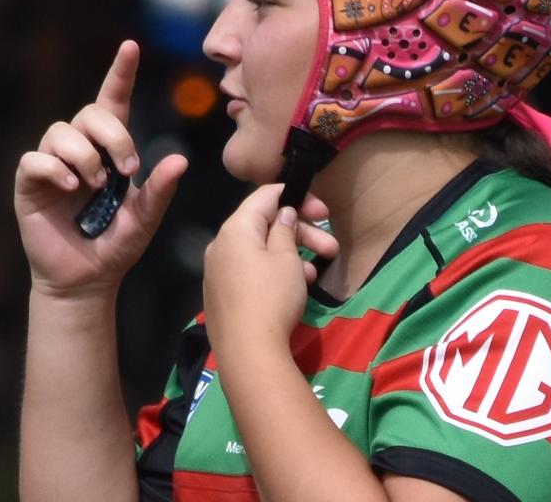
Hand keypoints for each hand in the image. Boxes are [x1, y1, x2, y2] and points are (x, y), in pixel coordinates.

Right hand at [15, 40, 187, 298]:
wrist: (87, 278)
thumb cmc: (117, 244)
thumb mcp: (146, 217)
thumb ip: (160, 188)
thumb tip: (180, 160)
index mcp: (109, 149)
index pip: (113, 101)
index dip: (120, 73)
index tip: (130, 47)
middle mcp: (79, 149)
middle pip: (89, 112)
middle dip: (113, 136)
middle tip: (128, 169)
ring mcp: (52, 165)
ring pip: (60, 132)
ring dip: (85, 156)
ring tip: (97, 187)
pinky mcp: (29, 184)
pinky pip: (35, 160)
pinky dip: (56, 169)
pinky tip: (73, 188)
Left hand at [203, 184, 338, 354]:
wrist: (247, 353)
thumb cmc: (272, 297)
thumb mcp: (287, 259)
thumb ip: (285, 230)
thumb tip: (283, 214)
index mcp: (235, 229)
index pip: (265, 196)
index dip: (297, 197)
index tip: (322, 212)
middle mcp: (220, 246)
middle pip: (264, 225)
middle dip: (301, 233)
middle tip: (332, 246)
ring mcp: (218, 272)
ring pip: (259, 251)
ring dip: (291, 255)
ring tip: (316, 273)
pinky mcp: (222, 295)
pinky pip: (250, 271)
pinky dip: (274, 271)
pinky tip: (296, 287)